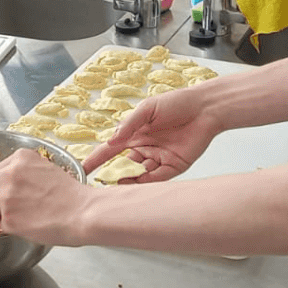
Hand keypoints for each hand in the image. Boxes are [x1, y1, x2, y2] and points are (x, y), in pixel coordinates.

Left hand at [0, 148, 95, 245]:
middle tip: (4, 207)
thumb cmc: (71, 194)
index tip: (7, 192)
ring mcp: (7, 196)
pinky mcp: (8, 218)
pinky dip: (8, 227)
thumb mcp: (46, 168)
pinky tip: (25, 225)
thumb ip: (23, 172)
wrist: (84, 212)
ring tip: (16, 217)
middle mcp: (10, 173)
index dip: (0, 185)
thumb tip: (7, 184)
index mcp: (20, 158)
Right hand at [83, 85, 220, 181]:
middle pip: (123, 166)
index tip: (82, 170)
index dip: (95, 160)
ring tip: (118, 184)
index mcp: (134, 134)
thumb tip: (111, 140)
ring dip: (129, 181)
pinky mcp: (174, 167)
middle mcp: (143, 149)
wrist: (205, 108)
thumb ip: (129, 125)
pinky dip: (146, 183)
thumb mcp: (147, 109)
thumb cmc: (176, 103)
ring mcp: (158, 159)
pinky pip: (157, 179)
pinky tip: (137, 183)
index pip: (110, 150)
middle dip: (112, 175)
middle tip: (101, 183)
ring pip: (138, 175)